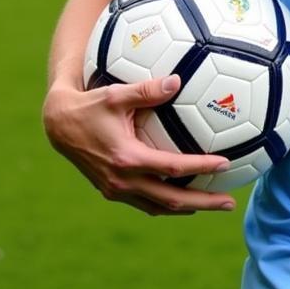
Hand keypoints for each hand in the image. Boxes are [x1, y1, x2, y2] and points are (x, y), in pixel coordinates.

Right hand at [43, 75, 237, 215]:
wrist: (59, 126)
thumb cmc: (90, 106)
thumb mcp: (116, 94)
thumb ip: (147, 90)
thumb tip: (177, 81)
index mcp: (127, 158)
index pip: (173, 167)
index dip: (201, 167)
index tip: (226, 163)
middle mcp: (122, 180)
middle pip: (171, 199)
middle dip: (203, 202)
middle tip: (230, 203)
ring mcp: (116, 189)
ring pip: (158, 207)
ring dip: (188, 207)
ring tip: (215, 204)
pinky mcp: (113, 191)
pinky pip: (146, 204)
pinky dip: (168, 204)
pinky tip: (185, 200)